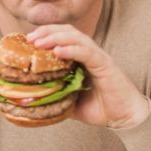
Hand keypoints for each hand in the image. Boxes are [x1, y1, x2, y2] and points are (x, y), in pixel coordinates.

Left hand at [27, 25, 149, 128]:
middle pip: (67, 31)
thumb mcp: (69, 102)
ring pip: (76, 38)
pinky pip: (88, 53)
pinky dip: (72, 49)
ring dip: (55, 37)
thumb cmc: (99, 109)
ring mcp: (98, 57)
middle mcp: (89, 53)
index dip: (44, 35)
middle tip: (29, 39)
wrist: (124, 118)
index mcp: (81, 58)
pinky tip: (58, 51)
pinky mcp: (106, 65)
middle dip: (46, 31)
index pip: (62, 37)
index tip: (26, 41)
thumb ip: (54, 96)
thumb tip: (29, 100)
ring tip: (39, 43)